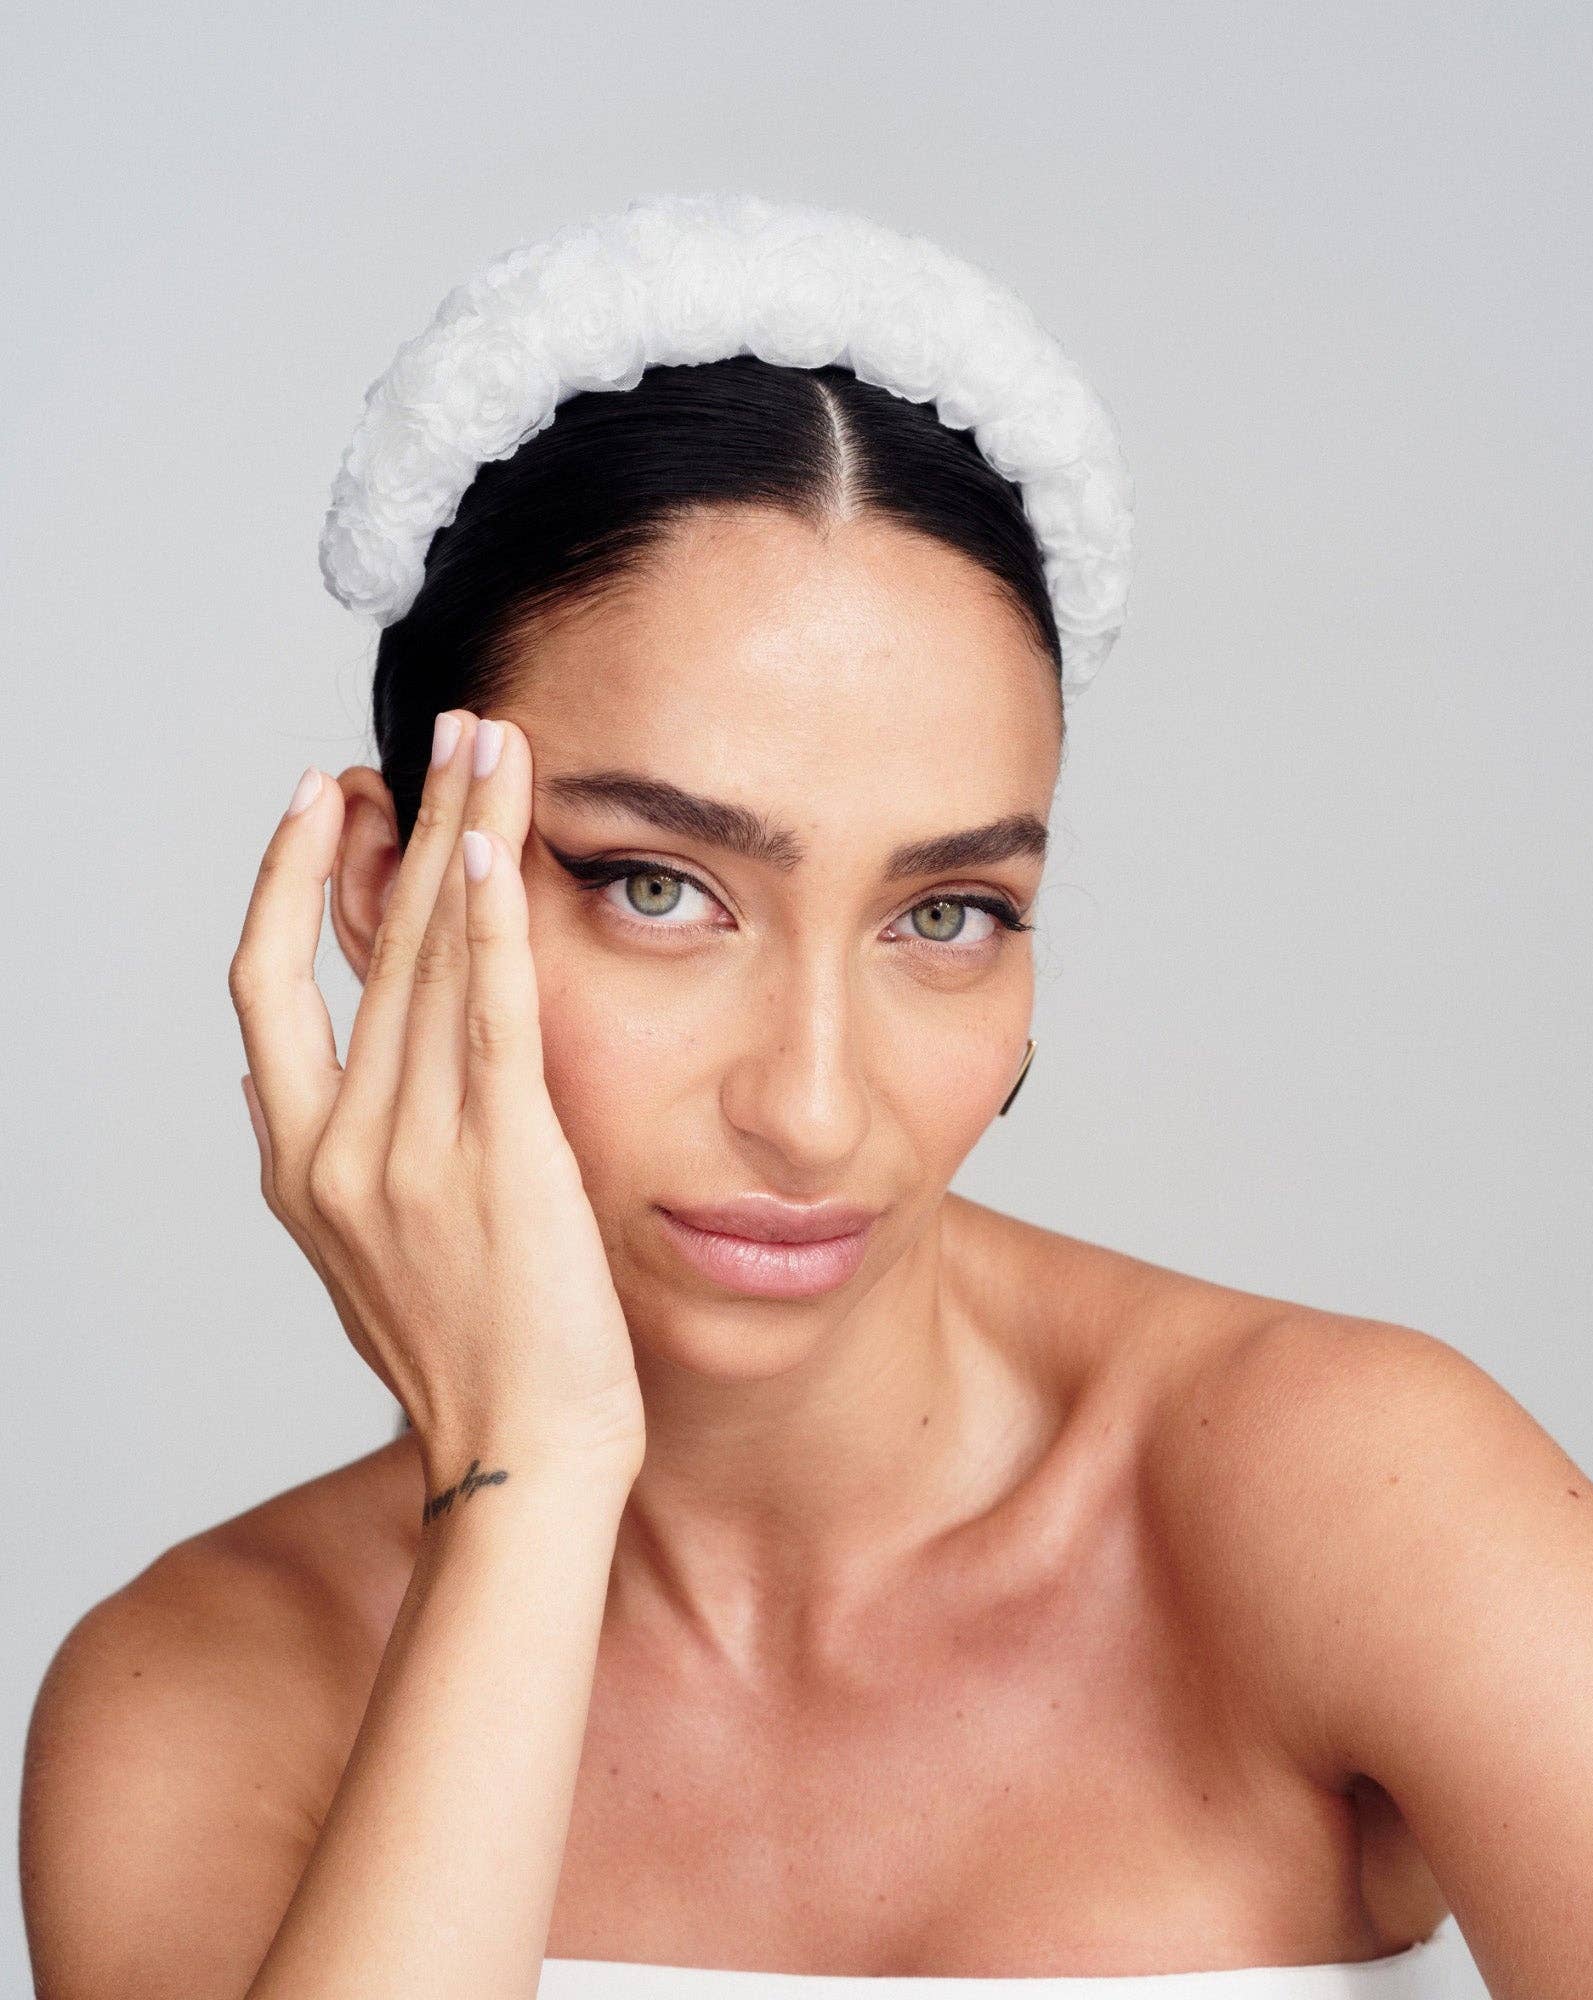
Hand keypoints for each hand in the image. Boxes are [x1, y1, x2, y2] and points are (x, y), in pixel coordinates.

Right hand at [229, 711, 646, 1490]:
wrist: (522, 1463)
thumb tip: (268, 1083)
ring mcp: (416, 1154)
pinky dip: (490, 922)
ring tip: (491, 744)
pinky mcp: (504, 1161)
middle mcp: (341, 1150)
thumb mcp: (354, 1263)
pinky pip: (490, 1015)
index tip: (322, 805)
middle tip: (443, 730)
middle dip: (405, 822)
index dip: (287, 885)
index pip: (265, 992)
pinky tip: (494, 842)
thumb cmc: (463, 1365)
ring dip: (463, 836)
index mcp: (299, 1169)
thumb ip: (317, 1166)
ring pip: (430, 959)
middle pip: (364, 946)